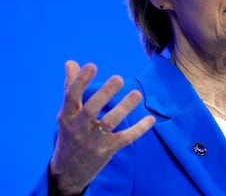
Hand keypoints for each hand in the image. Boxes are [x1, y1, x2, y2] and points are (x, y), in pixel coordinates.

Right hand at [49, 60, 155, 194]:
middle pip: (91, 109)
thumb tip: (71, 62)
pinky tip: (151, 119)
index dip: (80, 80)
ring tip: (137, 94)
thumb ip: (70, 88)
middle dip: (104, 93)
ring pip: (109, 123)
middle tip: (119, 78)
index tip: (92, 65)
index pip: (71, 96)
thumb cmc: (69, 135)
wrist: (68, 172)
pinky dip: (138, 129)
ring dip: (124, 108)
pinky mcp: (107, 150)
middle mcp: (78, 128)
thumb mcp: (66, 114)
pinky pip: (124, 139)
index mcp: (67, 116)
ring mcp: (93, 140)